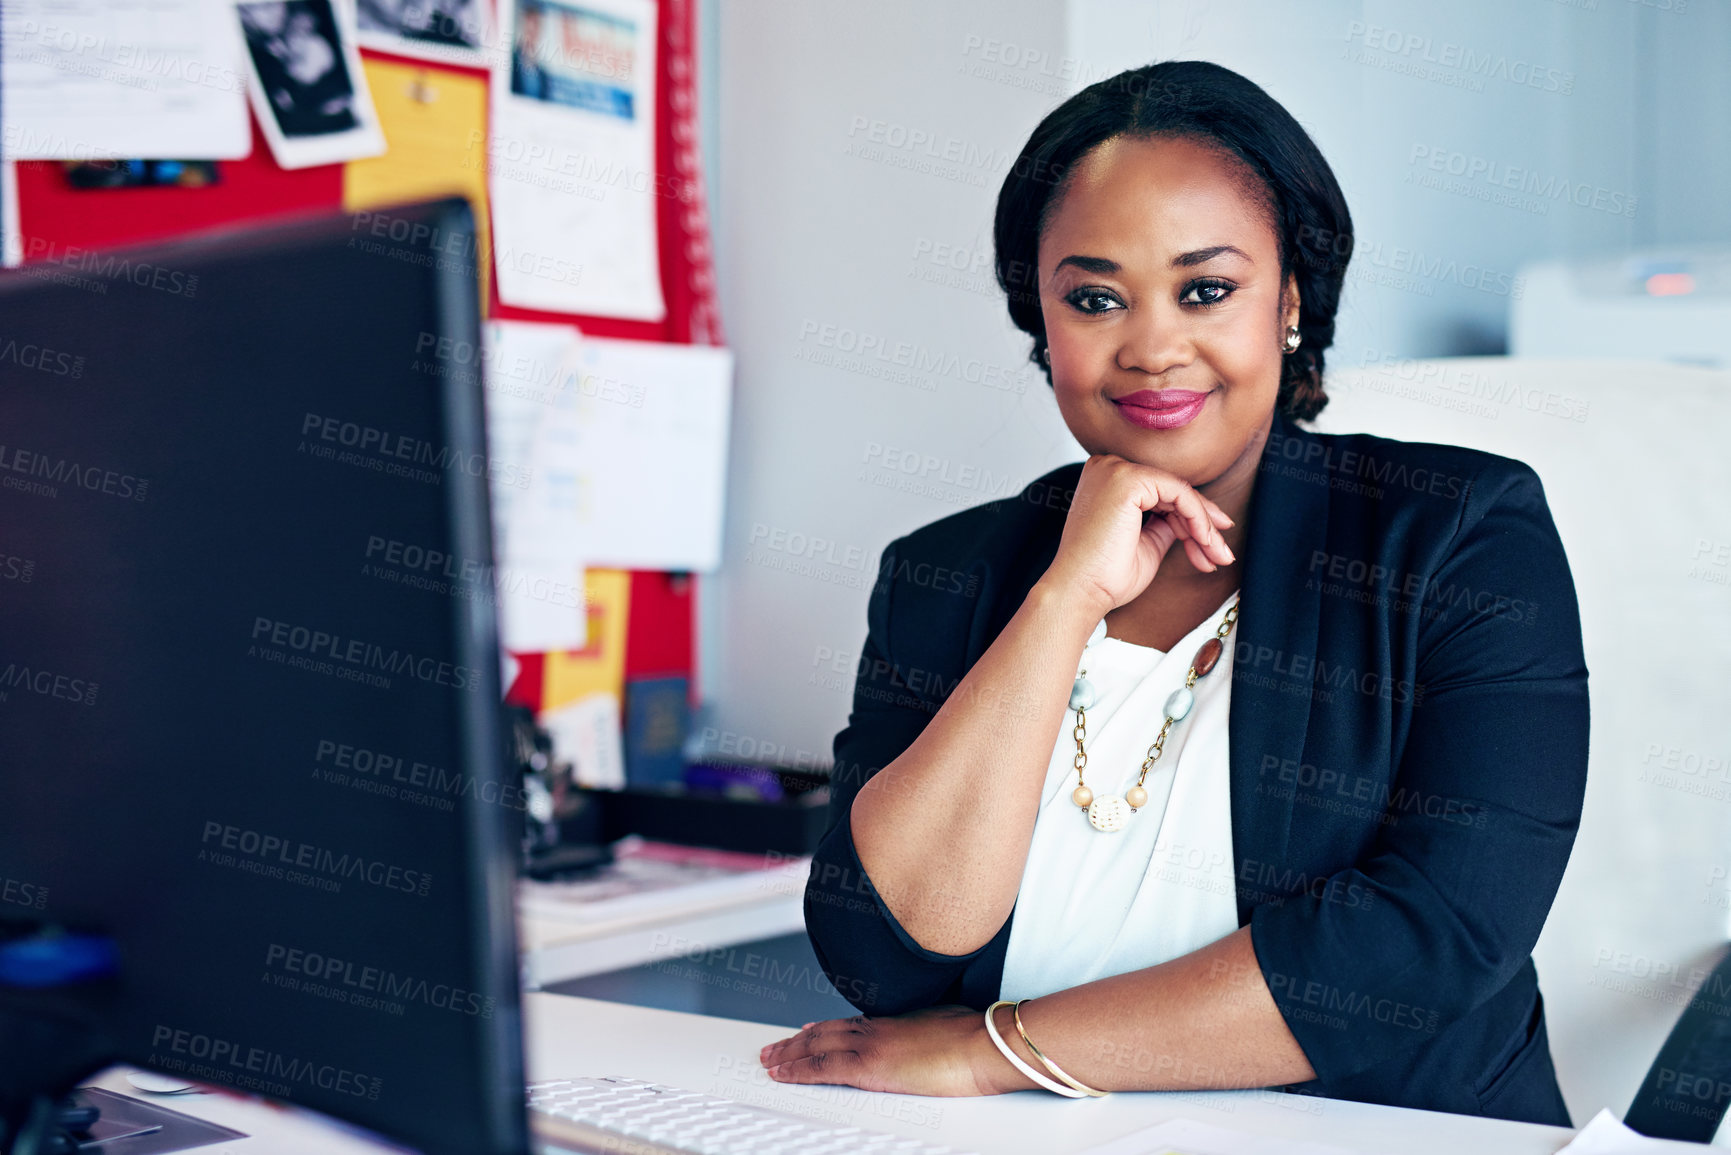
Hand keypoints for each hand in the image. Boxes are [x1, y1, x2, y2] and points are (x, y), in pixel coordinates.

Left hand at [758, 1007, 1037, 1096]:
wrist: (982, 1044)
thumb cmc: (974, 1036)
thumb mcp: (943, 1024)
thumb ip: (924, 1030)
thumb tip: (925, 1037)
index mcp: (893, 1020)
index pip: (848, 1023)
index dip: (822, 1028)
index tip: (806, 1030)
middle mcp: (875, 1028)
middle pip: (824, 1032)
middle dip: (796, 1041)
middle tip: (774, 1048)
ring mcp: (869, 1045)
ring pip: (815, 1046)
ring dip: (788, 1053)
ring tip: (769, 1059)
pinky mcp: (868, 1067)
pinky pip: (821, 1068)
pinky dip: (797, 1070)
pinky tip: (782, 1074)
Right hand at [1043, 455, 1234, 614]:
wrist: (1080, 592)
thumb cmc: (1105, 576)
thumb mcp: (1146, 543)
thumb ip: (1166, 525)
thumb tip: (1193, 520)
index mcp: (1106, 480)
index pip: (1160, 492)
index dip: (1192, 518)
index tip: (1214, 543)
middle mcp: (1108, 467)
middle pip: (1172, 491)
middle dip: (1203, 525)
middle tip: (1222, 554)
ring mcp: (1116, 470)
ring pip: (1179, 492)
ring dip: (1204, 527)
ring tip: (1217, 556)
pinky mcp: (1129, 480)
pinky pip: (1179, 493)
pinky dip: (1197, 519)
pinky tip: (1205, 543)